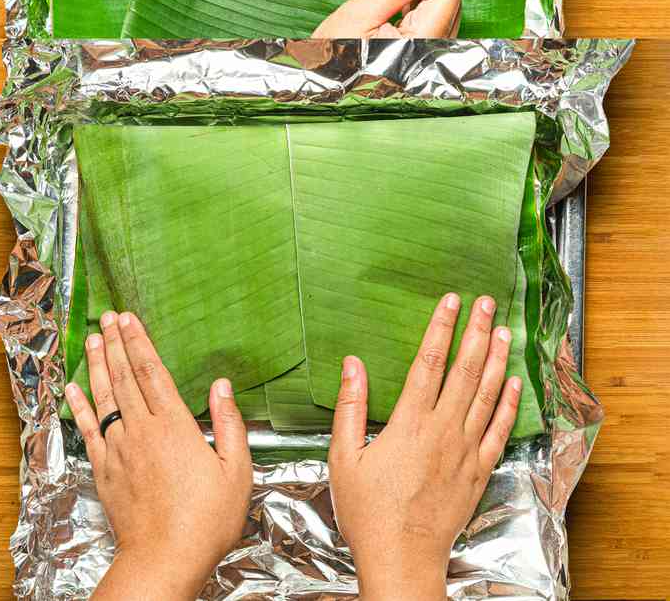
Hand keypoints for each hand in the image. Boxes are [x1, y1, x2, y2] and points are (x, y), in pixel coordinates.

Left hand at [64, 311, 250, 600]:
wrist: (165, 557)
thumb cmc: (207, 520)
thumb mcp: (237, 472)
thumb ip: (229, 424)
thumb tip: (221, 386)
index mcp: (175, 426)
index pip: (151, 372)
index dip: (138, 342)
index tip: (129, 319)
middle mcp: (142, 430)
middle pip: (124, 377)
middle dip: (115, 343)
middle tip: (107, 317)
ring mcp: (118, 448)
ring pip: (104, 396)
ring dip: (97, 365)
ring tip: (93, 339)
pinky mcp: (103, 469)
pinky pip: (87, 429)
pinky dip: (79, 406)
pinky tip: (73, 388)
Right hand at [328, 293, 522, 600]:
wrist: (402, 557)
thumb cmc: (367, 511)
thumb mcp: (343, 457)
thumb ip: (350, 407)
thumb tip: (353, 364)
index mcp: (409, 424)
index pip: (429, 364)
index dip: (441, 329)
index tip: (451, 302)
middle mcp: (443, 432)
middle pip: (465, 371)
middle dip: (477, 333)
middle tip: (487, 303)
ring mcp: (465, 452)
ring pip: (487, 396)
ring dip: (497, 360)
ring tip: (504, 331)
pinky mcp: (478, 472)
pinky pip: (498, 431)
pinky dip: (508, 405)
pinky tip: (514, 384)